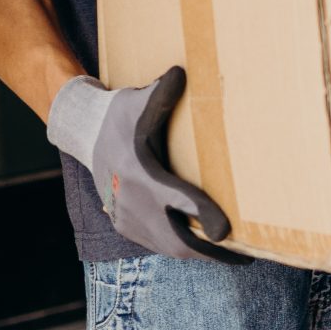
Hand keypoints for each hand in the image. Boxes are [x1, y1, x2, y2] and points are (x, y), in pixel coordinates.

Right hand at [47, 68, 249, 264]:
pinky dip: (181, 247)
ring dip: (198, 253)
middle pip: (176, 239)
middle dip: (210, 252)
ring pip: (167, 246)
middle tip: (245, 257)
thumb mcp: (137, 102)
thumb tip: (181, 73)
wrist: (85, 136)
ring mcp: (125, 217)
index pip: (176, 200)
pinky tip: (204, 247)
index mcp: (139, 173)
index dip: (203, 216)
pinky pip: (156, 243)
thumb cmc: (119, 116)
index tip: (227, 230)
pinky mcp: (123, 224)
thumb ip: (161, 94)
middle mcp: (131, 201)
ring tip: (232, 255)